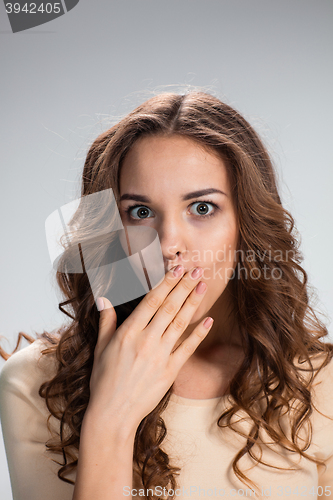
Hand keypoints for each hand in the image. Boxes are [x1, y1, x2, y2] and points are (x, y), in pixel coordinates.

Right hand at [87, 265, 213, 431]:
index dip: (165, 283)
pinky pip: (187, 348)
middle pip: (169, 307)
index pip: (151, 301)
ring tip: (202, 285)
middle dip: (184, 286)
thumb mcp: (101, 347)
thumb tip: (103, 298)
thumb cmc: (104, 379)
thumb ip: (106, 320)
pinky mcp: (170, 371)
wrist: (113, 412)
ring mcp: (160, 356)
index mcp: (128, 332)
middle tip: (196, 269)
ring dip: (192, 302)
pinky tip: (208, 319)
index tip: (176, 268)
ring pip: (179, 323)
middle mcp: (146, 341)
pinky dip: (199, 333)